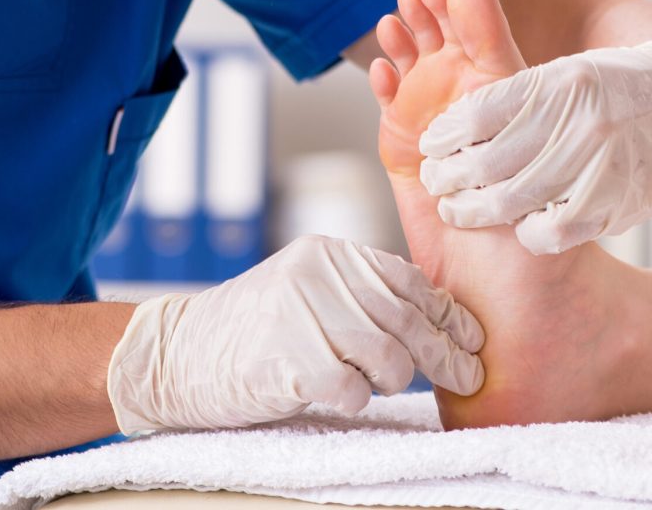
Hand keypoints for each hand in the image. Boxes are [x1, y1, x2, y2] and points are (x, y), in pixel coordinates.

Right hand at [106, 235, 484, 431]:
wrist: (177, 352)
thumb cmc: (253, 327)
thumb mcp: (308, 291)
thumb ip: (361, 295)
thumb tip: (439, 323)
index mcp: (328, 252)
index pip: (408, 279)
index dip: (448, 313)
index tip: (474, 339)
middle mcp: (318, 273)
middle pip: (406, 320)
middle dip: (446, 354)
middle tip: (469, 376)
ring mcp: (301, 313)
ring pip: (387, 357)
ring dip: (393, 381)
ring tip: (373, 384)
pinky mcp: (287, 359)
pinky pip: (351, 390)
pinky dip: (354, 400)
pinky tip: (338, 396)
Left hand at [419, 37, 651, 254]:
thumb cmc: (607, 88)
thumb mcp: (562, 75)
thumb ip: (514, 96)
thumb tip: (452, 125)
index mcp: (559, 83)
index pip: (479, 115)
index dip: (445, 136)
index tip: (429, 146)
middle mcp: (579, 124)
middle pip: (489, 163)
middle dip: (449, 178)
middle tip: (433, 182)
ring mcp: (600, 167)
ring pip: (514, 201)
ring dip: (474, 210)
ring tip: (455, 210)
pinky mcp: (616, 203)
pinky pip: (555, 230)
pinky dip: (526, 233)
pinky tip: (512, 227)